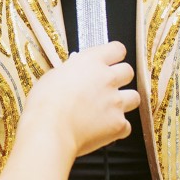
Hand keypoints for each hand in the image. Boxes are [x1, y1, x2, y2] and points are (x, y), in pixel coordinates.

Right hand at [25, 42, 139, 159]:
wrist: (49, 130)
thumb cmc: (44, 104)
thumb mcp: (53, 76)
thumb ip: (71, 72)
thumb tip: (75, 75)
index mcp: (91, 61)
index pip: (117, 49)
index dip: (114, 56)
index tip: (110, 61)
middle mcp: (108, 78)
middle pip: (128, 71)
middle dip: (120, 78)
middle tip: (107, 86)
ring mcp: (116, 102)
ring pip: (134, 97)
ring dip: (124, 102)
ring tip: (109, 109)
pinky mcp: (118, 124)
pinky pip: (127, 125)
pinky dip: (117, 128)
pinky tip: (104, 129)